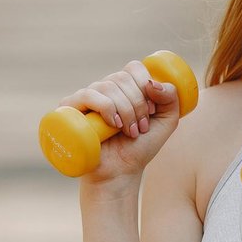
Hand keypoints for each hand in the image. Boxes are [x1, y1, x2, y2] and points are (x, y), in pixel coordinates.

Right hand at [57, 59, 182, 183]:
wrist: (119, 172)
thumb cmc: (140, 148)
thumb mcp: (167, 122)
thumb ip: (171, 98)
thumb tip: (153, 83)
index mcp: (124, 87)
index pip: (134, 68)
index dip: (146, 86)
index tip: (152, 111)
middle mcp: (104, 88)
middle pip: (122, 77)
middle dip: (137, 104)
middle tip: (140, 128)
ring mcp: (86, 98)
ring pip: (108, 86)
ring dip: (125, 110)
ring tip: (129, 132)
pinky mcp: (70, 109)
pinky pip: (88, 95)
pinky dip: (106, 107)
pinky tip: (114, 124)